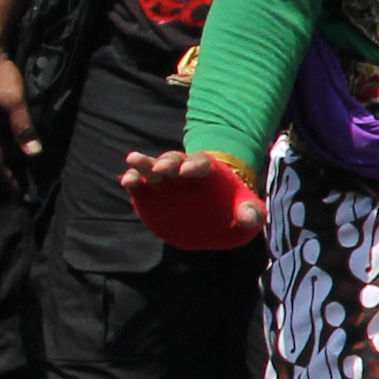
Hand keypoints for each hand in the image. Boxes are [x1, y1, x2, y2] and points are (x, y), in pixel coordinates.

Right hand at [122, 147, 260, 248]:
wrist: (216, 209)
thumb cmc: (232, 206)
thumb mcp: (247, 209)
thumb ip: (251, 213)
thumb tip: (249, 218)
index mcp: (208, 172)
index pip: (201, 162)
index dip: (195, 164)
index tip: (188, 170)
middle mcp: (183, 171)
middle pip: (175, 160)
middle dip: (168, 162)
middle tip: (161, 168)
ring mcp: (166, 180)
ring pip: (154, 167)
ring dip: (144, 163)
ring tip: (133, 160)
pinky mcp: (151, 193)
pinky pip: (140, 183)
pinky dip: (132, 180)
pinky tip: (127, 181)